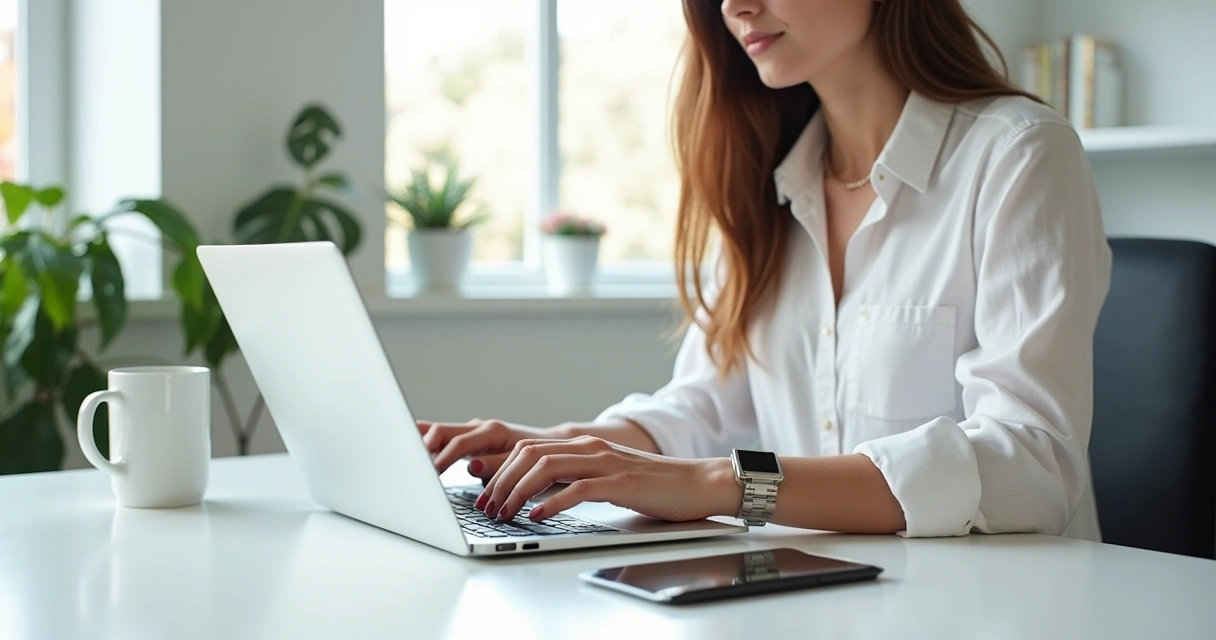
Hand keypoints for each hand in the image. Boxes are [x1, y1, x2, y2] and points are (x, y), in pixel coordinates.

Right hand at [418, 419, 556, 479]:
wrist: (551, 446)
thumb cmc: (539, 458)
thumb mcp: (523, 463)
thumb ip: (497, 465)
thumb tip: (472, 466)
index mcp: (492, 432)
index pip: (458, 444)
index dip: (442, 459)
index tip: (429, 473)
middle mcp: (480, 428)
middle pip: (442, 432)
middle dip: (424, 449)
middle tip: (412, 469)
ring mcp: (473, 432)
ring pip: (440, 432)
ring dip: (423, 445)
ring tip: (407, 461)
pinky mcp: (470, 440)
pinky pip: (444, 436)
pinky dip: (428, 440)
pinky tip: (412, 445)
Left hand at [474, 435, 742, 522]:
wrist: (699, 483)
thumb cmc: (655, 486)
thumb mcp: (607, 478)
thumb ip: (577, 479)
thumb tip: (540, 497)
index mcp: (585, 445)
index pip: (529, 448)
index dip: (501, 468)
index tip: (485, 492)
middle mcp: (591, 448)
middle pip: (530, 454)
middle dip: (501, 480)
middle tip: (487, 506)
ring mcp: (606, 462)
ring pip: (547, 466)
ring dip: (518, 491)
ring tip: (505, 512)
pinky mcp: (621, 481)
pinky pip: (577, 488)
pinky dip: (552, 503)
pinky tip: (537, 516)